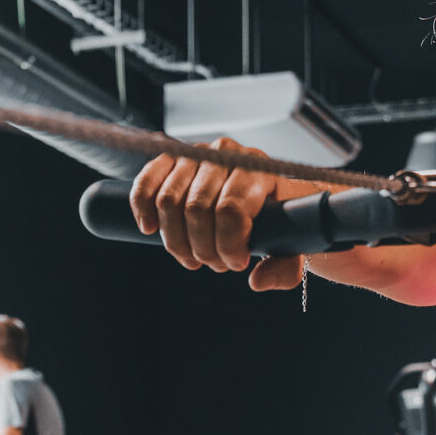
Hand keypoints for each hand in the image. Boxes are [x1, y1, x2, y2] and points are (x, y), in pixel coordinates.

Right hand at [128, 136, 304, 290]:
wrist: (267, 193)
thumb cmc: (279, 219)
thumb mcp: (293, 246)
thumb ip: (285, 269)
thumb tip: (256, 281)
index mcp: (260, 170)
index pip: (231, 209)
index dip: (228, 245)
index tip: (236, 263)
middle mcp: (226, 155)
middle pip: (196, 209)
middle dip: (202, 248)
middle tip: (213, 264)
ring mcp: (197, 153)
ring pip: (169, 200)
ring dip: (175, 239)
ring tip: (191, 257)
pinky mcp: (173, 158)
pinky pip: (148, 180)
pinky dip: (142, 206)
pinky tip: (150, 229)